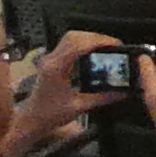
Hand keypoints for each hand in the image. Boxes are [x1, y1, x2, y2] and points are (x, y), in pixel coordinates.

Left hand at [2, 32, 103, 156]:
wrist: (32, 119)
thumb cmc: (50, 115)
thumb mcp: (80, 107)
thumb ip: (103, 98)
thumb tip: (122, 93)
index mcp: (56, 69)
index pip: (78, 45)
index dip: (98, 41)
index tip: (114, 44)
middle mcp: (51, 60)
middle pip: (74, 36)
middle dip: (95, 37)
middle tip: (113, 44)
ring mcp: (49, 59)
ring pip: (70, 38)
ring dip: (89, 38)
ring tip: (106, 45)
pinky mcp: (51, 61)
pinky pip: (67, 45)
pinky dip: (82, 44)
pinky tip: (93, 51)